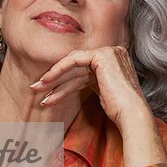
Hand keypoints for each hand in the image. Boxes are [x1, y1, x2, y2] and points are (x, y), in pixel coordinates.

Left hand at [30, 46, 150, 132]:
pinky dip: (58, 70)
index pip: (81, 70)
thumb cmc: (118, 110)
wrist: (130, 114)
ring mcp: (108, 52)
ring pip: (72, 65)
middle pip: (75, 67)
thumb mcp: (98, 93)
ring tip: (37, 90)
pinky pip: (73, 61)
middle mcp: (111, 54)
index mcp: (111, 62)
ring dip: (53, 79)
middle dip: (54, 79)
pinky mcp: (102, 55)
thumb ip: (84, 83)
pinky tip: (47, 81)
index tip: (46, 93)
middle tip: (36, 88)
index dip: (62, 81)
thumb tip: (61, 87)